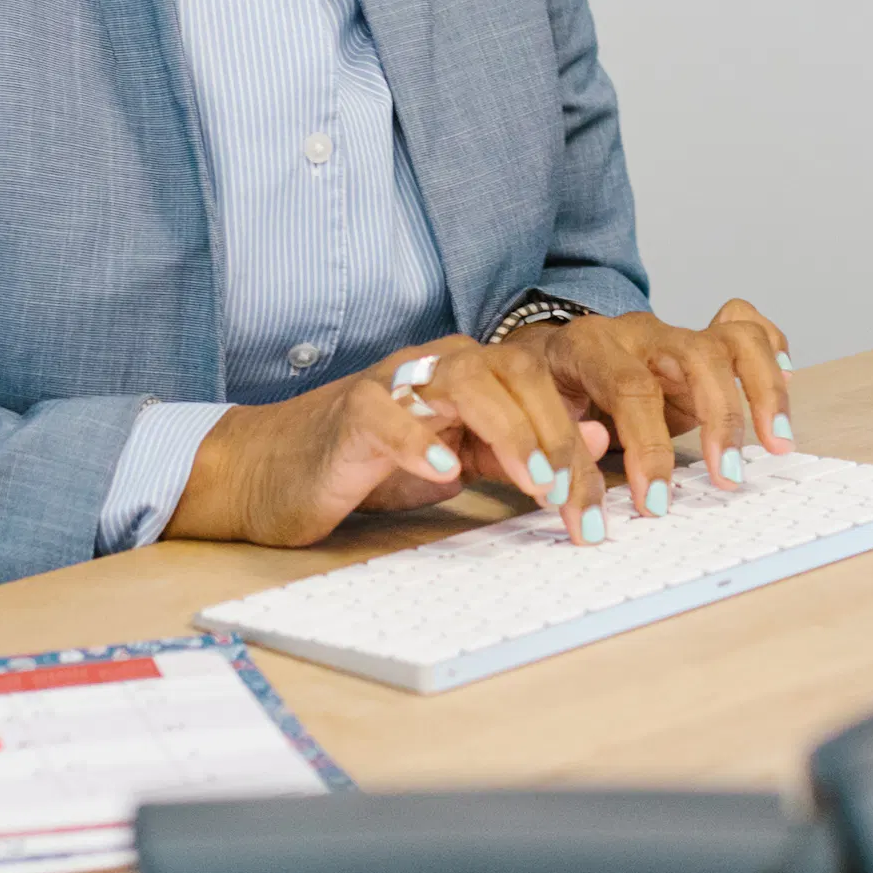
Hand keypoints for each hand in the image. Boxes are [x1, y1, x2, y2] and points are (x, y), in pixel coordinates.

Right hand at [167, 338, 612, 549]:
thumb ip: (521, 447)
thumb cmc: (370, 464)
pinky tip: (446, 473)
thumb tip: (595, 437)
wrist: (274, 468)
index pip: (543, 389)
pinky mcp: (350, 413)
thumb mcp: (462, 457)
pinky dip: (421, 441)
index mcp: (472, 372)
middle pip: (517, 374)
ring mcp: (393, 383)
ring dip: (509, 431)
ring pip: (466, 381)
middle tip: (575, 499)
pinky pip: (390, 415)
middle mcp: (438, 365)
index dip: (577, 444)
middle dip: (557, 437)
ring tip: (534, 481)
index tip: (598, 506)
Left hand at [496, 300, 793, 518]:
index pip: (630, 389)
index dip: (647, 448)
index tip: (656, 503)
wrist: (546, 359)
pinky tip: (785, 384)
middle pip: (697, 357)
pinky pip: (749, 327)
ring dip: (763, 391)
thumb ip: (562, 447)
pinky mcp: (702, 341)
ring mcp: (676, 333)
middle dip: (720, 421)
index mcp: (590, 345)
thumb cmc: (544, 397)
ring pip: (736, 339)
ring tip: (778, 444)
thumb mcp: (536, 424)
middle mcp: (639, 332)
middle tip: (728, 480)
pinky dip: (772, 352)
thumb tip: (589, 463)